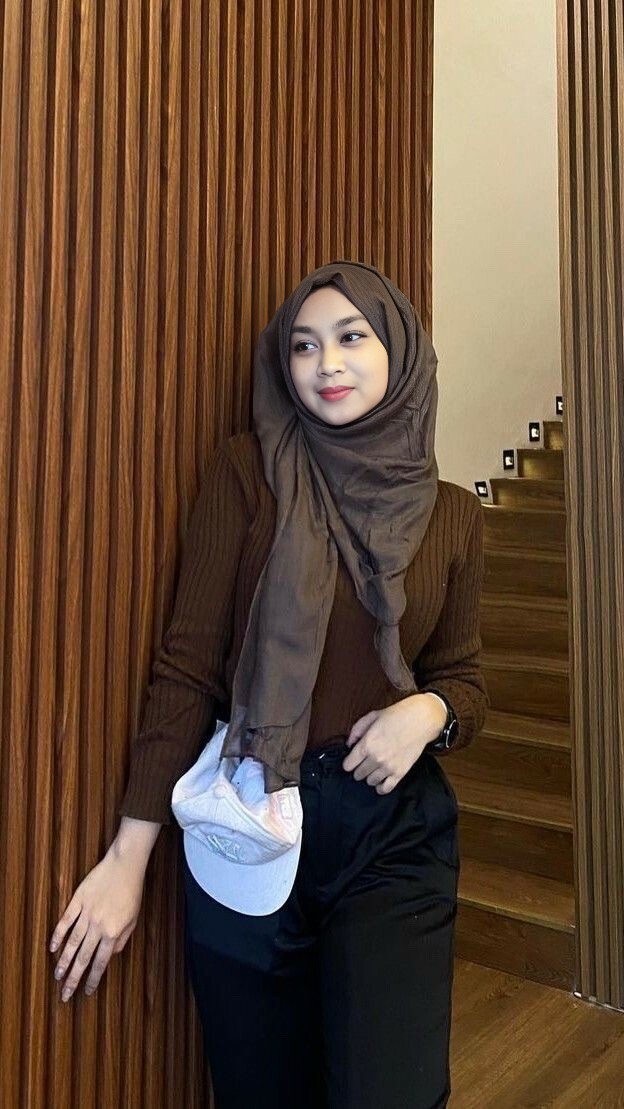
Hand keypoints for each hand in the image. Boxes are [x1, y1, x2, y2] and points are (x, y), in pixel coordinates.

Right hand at [48, 847, 146, 1002]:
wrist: (125, 865)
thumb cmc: (132, 892)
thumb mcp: (133, 919)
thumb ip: (121, 940)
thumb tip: (110, 956)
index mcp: (113, 932)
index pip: (101, 962)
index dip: (93, 979)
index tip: (86, 991)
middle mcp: (98, 926)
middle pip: (83, 957)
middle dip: (74, 978)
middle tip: (65, 994)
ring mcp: (87, 913)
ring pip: (72, 942)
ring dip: (64, 961)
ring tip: (57, 975)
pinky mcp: (78, 900)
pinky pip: (65, 921)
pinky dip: (58, 935)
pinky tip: (52, 947)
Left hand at [342, 693, 446, 794]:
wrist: (420, 720)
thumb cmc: (397, 715)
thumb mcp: (372, 716)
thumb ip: (356, 730)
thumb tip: (349, 744)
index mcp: (367, 744)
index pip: (348, 765)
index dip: (348, 762)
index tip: (352, 760)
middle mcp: (376, 758)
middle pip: (358, 775)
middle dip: (358, 769)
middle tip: (364, 762)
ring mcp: (389, 767)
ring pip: (370, 782)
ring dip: (370, 776)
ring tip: (374, 768)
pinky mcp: (400, 772)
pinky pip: (386, 788)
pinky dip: (381, 787)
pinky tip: (381, 781)